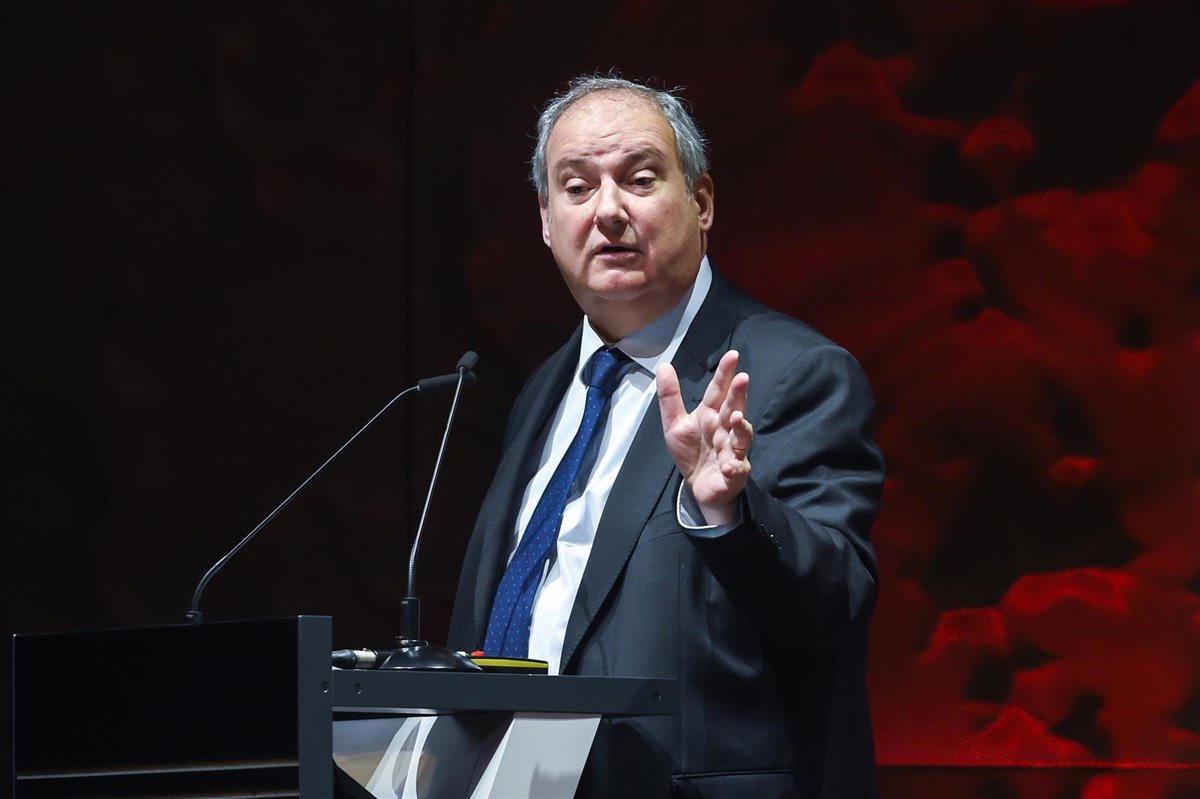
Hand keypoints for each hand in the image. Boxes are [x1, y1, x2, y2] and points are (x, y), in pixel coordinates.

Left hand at [656, 350, 752, 524]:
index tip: (732, 355)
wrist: (698, 486)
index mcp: (711, 415)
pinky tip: (727, 465)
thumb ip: (670, 397)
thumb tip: (663, 366)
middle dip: (738, 394)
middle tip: (742, 378)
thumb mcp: (674, 423)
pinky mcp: (734, 473)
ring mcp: (733, 450)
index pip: (718, 391)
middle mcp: (725, 429)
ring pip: (741, 437)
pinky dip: (733, 467)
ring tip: (735, 418)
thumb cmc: (692, 452)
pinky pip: (736, 469)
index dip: (725, 374)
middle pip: (734, 408)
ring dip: (740, 428)